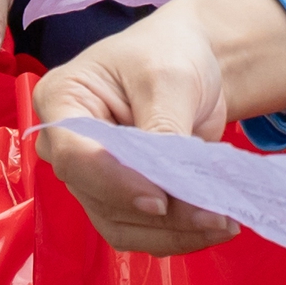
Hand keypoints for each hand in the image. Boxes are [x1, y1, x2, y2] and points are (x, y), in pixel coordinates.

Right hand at [33, 0, 285, 255]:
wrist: (191, 58)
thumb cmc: (169, 52)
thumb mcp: (169, 78)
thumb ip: (163, 128)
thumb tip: (168, 184)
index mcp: (62, 101)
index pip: (77, 155)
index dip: (116, 183)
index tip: (160, 201)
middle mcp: (66, 146)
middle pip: (100, 197)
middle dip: (158, 214)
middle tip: (215, 216)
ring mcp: (92, 176)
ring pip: (120, 224)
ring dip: (172, 232)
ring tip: (224, 223)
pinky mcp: (120, 195)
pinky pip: (140, 228)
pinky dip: (176, 232)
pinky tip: (214, 223)